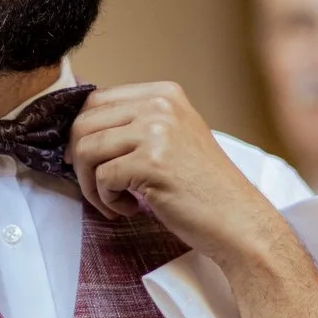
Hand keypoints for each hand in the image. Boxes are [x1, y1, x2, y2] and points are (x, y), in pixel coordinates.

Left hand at [70, 83, 317, 317]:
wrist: (239, 223)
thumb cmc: (202, 190)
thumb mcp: (172, 140)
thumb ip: (135, 126)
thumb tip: (78, 130)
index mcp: (164, 94)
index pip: (96, 101)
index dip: (83, 135)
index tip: (89, 163)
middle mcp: (160, 104)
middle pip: (83, 122)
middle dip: (80, 160)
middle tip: (97, 185)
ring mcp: (157, 130)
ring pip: (86, 150)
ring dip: (90, 183)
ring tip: (113, 200)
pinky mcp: (152, 162)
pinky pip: (101, 178)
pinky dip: (106, 200)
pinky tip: (129, 209)